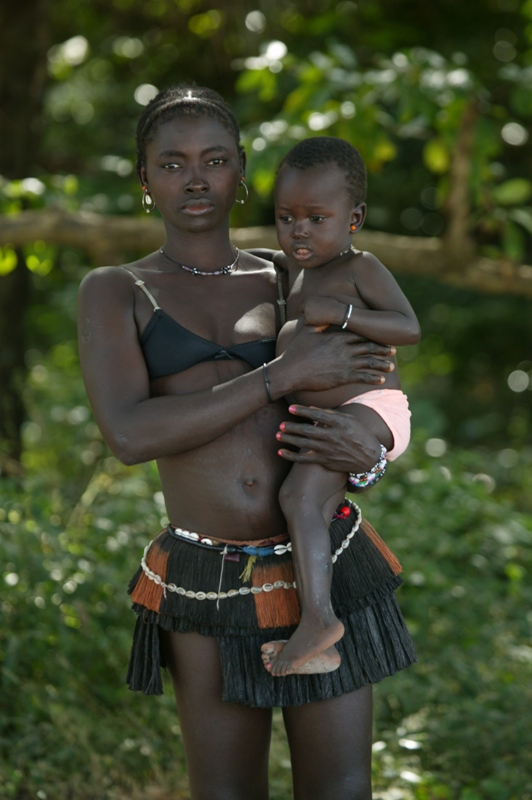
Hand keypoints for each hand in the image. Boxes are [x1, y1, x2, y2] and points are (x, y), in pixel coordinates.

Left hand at [276, 405, 382, 472]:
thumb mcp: (349, 420)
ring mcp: (329, 450)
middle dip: (292, 427)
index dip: (302, 411)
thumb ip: (330, 414)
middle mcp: (333, 436)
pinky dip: (291, 456)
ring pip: (304, 444)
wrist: (369, 458)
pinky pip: (304, 459)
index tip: (291, 408)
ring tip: (278, 435)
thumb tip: (310, 408)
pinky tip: (281, 452)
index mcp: (340, 423)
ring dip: (289, 439)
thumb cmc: (359, 434)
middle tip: (281, 424)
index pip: (317, 414)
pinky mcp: (326, 461)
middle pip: (308, 430)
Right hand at [279, 324, 394, 392]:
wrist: (291, 371)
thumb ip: (319, 322)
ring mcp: (346, 363)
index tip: (381, 337)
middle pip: (369, 347)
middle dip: (382, 349)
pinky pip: (363, 377)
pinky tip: (381, 380)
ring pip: (370, 362)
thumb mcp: (308, 331)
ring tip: (391, 367)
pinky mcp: (343, 377)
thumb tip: (321, 311)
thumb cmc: (297, 351)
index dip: (373, 336)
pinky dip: (374, 378)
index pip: (361, 334)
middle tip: (393, 351)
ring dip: (382, 364)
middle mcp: (345, 349)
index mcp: (338, 337)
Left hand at [303, 295, 344, 327]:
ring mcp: (306, 312)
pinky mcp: (308, 319)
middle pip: (301, 310)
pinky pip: (307, 323)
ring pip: (304, 317)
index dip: (306, 308)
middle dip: (305, 313)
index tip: (309, 311)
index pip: (302, 304)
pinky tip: (318, 322)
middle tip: (311, 316)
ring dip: (309, 318)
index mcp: (309, 298)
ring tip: (318, 318)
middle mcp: (306, 304)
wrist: (336, 312)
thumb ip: (318, 300)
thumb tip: (319, 300)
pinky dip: (311, 323)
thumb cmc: (333, 305)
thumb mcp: (325, 298)